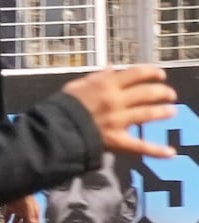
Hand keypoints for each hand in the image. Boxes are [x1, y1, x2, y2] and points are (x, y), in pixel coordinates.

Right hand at [62, 66, 179, 157]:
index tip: (160, 74)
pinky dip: (156, 150)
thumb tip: (111, 69)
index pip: (136, 74)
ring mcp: (118, 121)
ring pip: (148, 114)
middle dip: (162, 92)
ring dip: (163, 112)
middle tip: (170, 94)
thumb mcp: (75, 87)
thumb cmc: (60, 108)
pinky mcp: (117, 140)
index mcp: (106, 86)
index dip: (151, 72)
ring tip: (171, 111)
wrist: (51, 132)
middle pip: (147, 93)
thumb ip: (96, 78)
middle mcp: (116, 101)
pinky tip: (170, 152)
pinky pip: (139, 146)